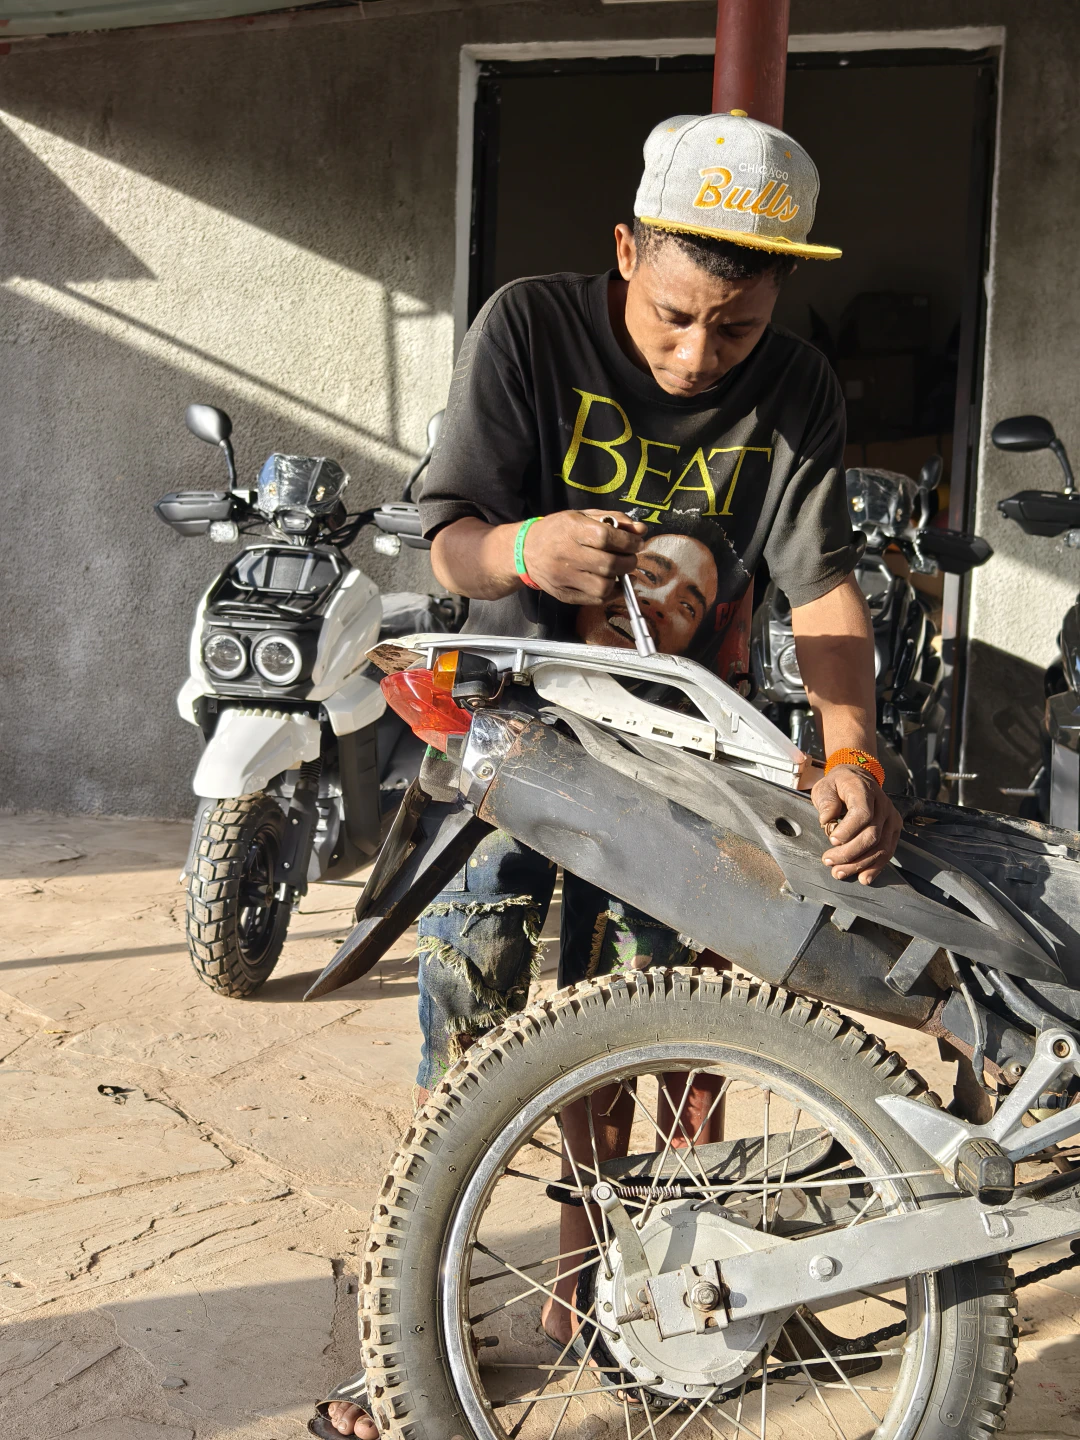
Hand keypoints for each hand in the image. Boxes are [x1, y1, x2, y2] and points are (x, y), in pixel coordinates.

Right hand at [522, 509, 646, 603]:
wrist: (525, 551)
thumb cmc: (558, 530)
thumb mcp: (583, 517)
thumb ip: (614, 520)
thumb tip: (641, 530)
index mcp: (571, 529)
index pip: (607, 537)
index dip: (628, 542)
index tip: (636, 543)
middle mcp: (566, 554)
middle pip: (609, 564)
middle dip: (628, 562)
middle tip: (630, 558)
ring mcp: (563, 577)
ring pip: (604, 586)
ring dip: (619, 579)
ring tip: (618, 571)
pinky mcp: (563, 594)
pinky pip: (595, 599)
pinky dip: (610, 593)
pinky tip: (611, 583)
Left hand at [811, 765, 901, 883]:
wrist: (857, 778)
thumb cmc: (839, 784)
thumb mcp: (825, 786)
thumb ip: (826, 802)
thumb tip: (826, 819)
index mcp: (865, 791)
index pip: (862, 814)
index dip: (848, 831)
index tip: (832, 841)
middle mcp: (882, 805)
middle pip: (872, 835)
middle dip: (849, 853)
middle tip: (829, 861)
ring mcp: (891, 818)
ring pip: (881, 847)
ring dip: (860, 864)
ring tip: (839, 872)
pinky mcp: (893, 830)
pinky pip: (888, 851)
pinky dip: (875, 867)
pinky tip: (863, 877)